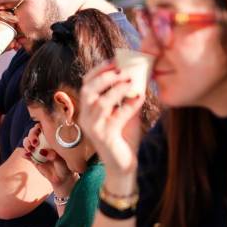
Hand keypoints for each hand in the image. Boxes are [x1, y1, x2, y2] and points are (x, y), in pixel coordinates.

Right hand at [23, 124, 77, 196]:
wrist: (61, 178)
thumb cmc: (66, 166)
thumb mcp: (63, 161)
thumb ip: (54, 156)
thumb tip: (44, 152)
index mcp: (52, 138)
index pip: (44, 127)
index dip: (39, 126)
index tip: (39, 130)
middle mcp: (43, 141)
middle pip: (33, 132)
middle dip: (32, 135)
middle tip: (34, 142)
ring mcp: (37, 149)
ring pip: (28, 141)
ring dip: (27, 143)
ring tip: (30, 149)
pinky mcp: (32, 158)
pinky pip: (26, 154)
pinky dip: (24, 153)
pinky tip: (26, 155)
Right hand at [79, 62, 143, 178]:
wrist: (123, 165)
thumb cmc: (124, 138)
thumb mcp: (126, 113)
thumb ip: (128, 97)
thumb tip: (139, 76)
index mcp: (88, 109)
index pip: (86, 84)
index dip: (99, 70)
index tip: (115, 61)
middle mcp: (86, 117)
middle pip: (87, 90)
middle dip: (105, 76)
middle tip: (122, 69)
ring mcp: (93, 128)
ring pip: (99, 102)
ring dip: (116, 89)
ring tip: (130, 81)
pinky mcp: (104, 136)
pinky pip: (116, 117)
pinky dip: (128, 105)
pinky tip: (140, 98)